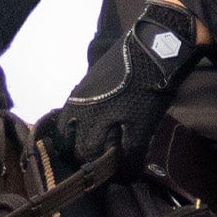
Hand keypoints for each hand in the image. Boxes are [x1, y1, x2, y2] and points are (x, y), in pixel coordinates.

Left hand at [47, 0, 200, 173]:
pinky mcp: (137, 125)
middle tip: (98, 168)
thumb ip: (88, 102)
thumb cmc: (125, 59)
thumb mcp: (96, 81)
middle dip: (88, 163)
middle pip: (79, 151)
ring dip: (108, 167)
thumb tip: (85, 123)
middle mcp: (89, 112)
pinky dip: (130, 168)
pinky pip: (129, 157)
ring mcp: (112, 120)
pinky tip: (132, 171)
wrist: (154, 46)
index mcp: (77, 100)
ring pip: (101, 158)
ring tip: (115, 171)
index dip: (69, 150)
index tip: (77, 155)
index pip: (62, 136)